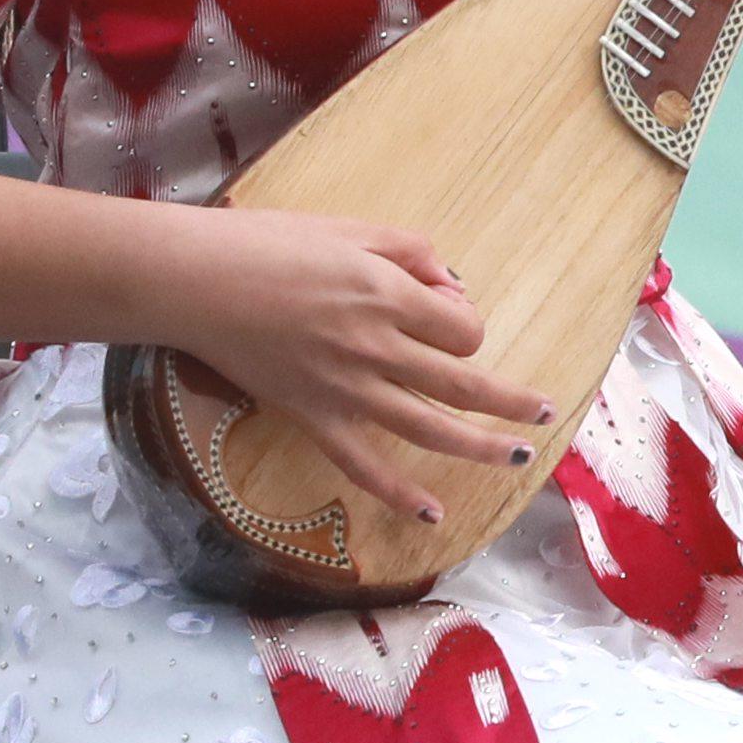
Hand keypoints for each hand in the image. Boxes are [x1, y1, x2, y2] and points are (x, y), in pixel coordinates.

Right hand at [152, 211, 549, 525]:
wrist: (197, 281)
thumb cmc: (271, 244)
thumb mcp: (355, 230)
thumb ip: (412, 254)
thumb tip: (450, 287)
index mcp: (391, 298)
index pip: (463, 331)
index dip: (466, 326)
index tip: (447, 316)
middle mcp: (378, 348)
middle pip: (464, 385)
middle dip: (511, 401)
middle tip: (545, 413)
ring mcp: (345, 389)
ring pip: (430, 428)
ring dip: (481, 446)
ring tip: (518, 456)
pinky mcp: (312, 415)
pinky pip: (363, 464)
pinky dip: (398, 492)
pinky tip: (431, 512)